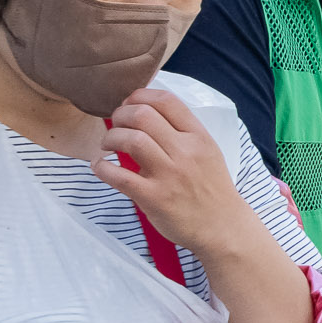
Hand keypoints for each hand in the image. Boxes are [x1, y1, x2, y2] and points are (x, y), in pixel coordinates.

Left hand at [94, 87, 252, 258]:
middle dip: (121, 114)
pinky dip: (102, 168)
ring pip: (131, 140)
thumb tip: (143, 115)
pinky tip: (100, 167)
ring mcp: (170, 175)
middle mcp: (186, 152)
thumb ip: (181, 133)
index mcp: (199, 137)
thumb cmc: (211, 188)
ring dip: (110, 137)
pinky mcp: (155, 198)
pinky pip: (119, 176)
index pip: (167, 101)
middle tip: (115, 124)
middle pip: (143, 115)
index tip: (129, 104)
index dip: (140, 95)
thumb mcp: (207, 152)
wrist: (222, 227)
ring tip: (107, 144)